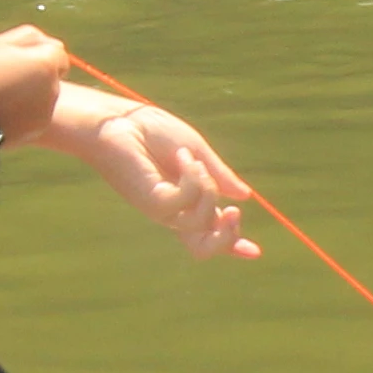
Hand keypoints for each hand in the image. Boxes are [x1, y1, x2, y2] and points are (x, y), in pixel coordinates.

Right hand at [0, 25, 71, 143]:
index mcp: (46, 64)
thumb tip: (46, 43)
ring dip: (29, 95)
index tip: (20, 59)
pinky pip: (35, 117)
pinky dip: (24, 114)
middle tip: (5, 77)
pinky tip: (2, 111)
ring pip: (43, 97)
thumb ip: (29, 38)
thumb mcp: (0, 43)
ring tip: (0, 96)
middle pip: (51, 76)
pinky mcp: (35, 130)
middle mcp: (52, 89)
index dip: (40, 53)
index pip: (59, 54)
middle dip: (35, 75)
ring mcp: (45, 112)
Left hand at [65, 95, 258, 260]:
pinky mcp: (152, 203)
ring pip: (201, 223)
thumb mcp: (195, 150)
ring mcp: (161, 210)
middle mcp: (173, 211)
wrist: (117, 120)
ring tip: (192, 160)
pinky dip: (193, 177)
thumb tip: (245, 196)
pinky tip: (182, 157)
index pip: (209, 231)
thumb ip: (218, 174)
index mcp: (185, 201)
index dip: (232, 244)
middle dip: (228, 237)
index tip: (255, 252)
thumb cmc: (149, 131)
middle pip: (204, 247)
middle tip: (233, 211)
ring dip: (208, 189)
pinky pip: (187, 201)